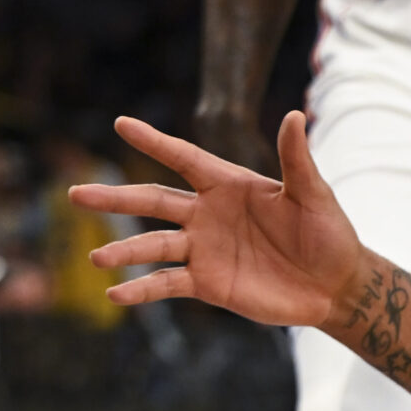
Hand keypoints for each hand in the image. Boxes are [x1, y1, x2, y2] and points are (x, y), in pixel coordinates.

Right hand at [70, 111, 363, 327]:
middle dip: (115, 198)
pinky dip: (141, 289)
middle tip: (75, 195)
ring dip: (124, 250)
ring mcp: (204, 250)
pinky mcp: (208, 283)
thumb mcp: (314, 195)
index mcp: (229, 185)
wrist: (335, 285)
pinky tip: (115, 294)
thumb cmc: (329, 234)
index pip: (184, 158)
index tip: (121, 124)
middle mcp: (208, 214)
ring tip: (95, 257)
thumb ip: (297, 159)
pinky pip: (167, 284)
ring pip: (153, 246)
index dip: (155, 142)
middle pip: (152, 201)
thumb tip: (294, 115)